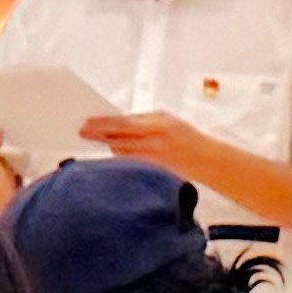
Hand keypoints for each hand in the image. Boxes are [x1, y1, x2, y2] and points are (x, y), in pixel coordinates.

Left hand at [75, 107, 193, 166]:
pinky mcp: (153, 172)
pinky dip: (120, 158)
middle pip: (119, 138)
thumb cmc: (187, 139)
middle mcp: (156, 141)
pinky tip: (114, 155)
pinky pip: (130, 164)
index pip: (124, 123)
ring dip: (109, 146)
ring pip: (121, 152)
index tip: (87, 123)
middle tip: (83, 132)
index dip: (102, 123)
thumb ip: (143, 122)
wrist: (208, 160)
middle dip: (99, 135)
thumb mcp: (167, 121)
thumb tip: (116, 123)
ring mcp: (155, 158)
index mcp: (159, 124)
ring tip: (96, 140)